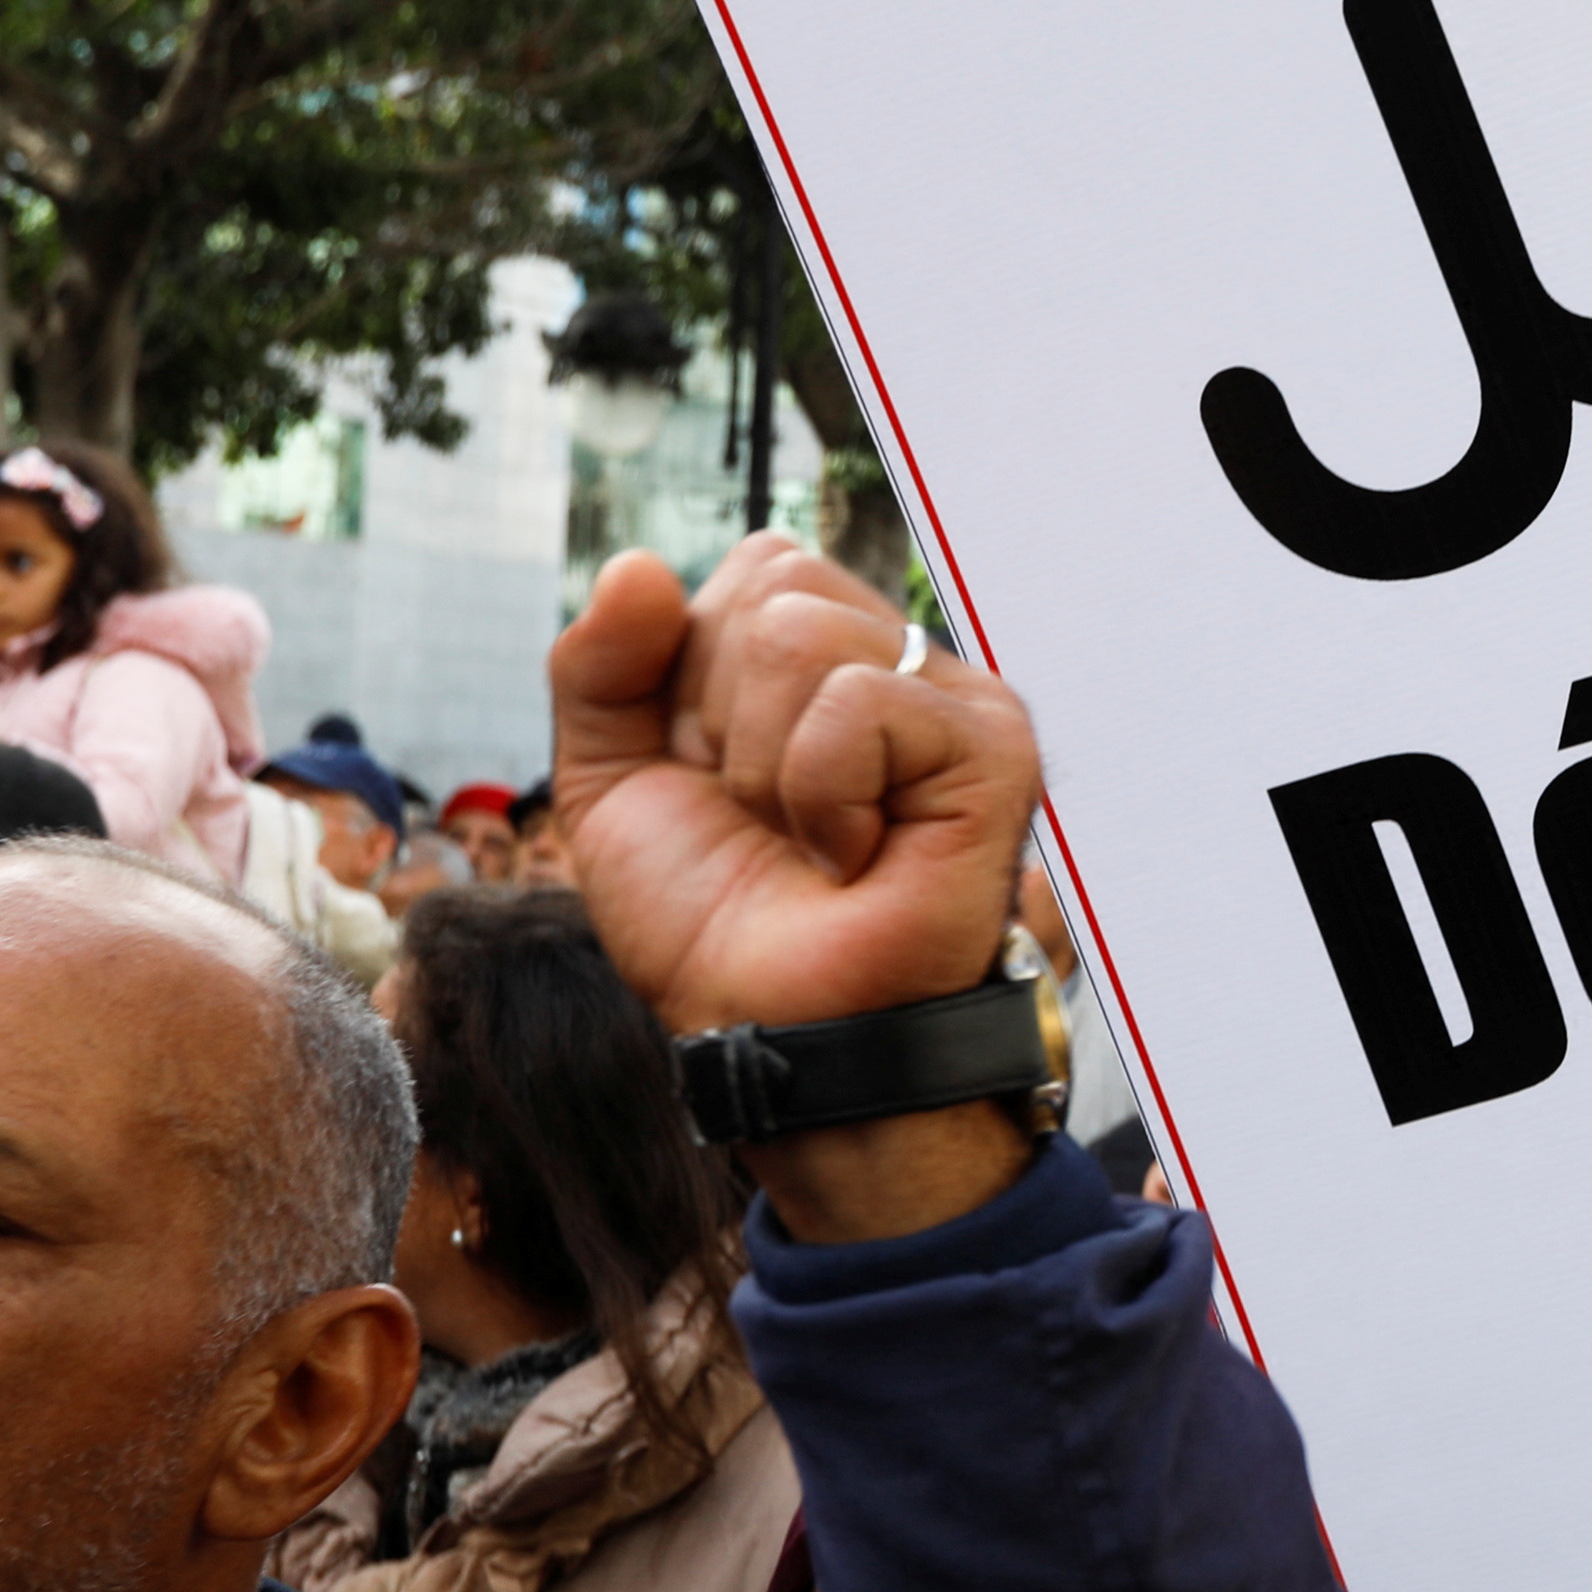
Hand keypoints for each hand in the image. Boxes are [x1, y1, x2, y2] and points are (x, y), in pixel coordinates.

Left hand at [549, 542, 1042, 1241]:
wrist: (772, 1027)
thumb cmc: (713, 925)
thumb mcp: (611, 784)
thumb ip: (598, 668)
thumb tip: (636, 564)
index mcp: (831, 660)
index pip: (757, 566)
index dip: (697, 675)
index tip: (724, 781)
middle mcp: (904, 666)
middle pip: (776, 581)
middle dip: (723, 716)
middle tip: (770, 817)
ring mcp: (959, 700)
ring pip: (799, 633)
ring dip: (765, 766)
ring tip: (812, 841)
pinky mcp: (992, 746)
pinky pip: (856, 701)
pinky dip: (820, 794)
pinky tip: (856, 856)